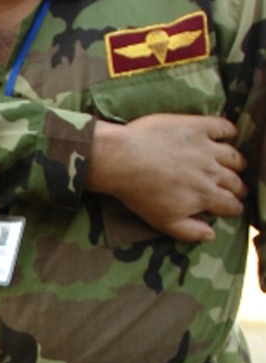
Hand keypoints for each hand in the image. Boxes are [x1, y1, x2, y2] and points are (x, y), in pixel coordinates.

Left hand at [90, 114, 243, 241]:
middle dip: (239, 187)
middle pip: (234, 180)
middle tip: (238, 188)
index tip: (236, 207)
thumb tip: (211, 235)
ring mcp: (206, 148)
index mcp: (204, 195)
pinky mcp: (197, 127)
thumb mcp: (164, 222)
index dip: (235, 207)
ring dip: (238, 162)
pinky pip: (222, 127)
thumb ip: (190, 231)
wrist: (124, 160)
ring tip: (238, 164)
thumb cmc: (140, 195)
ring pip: (232, 155)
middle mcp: (211, 172)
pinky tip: (231, 134)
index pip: (230, 203)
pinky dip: (230, 130)